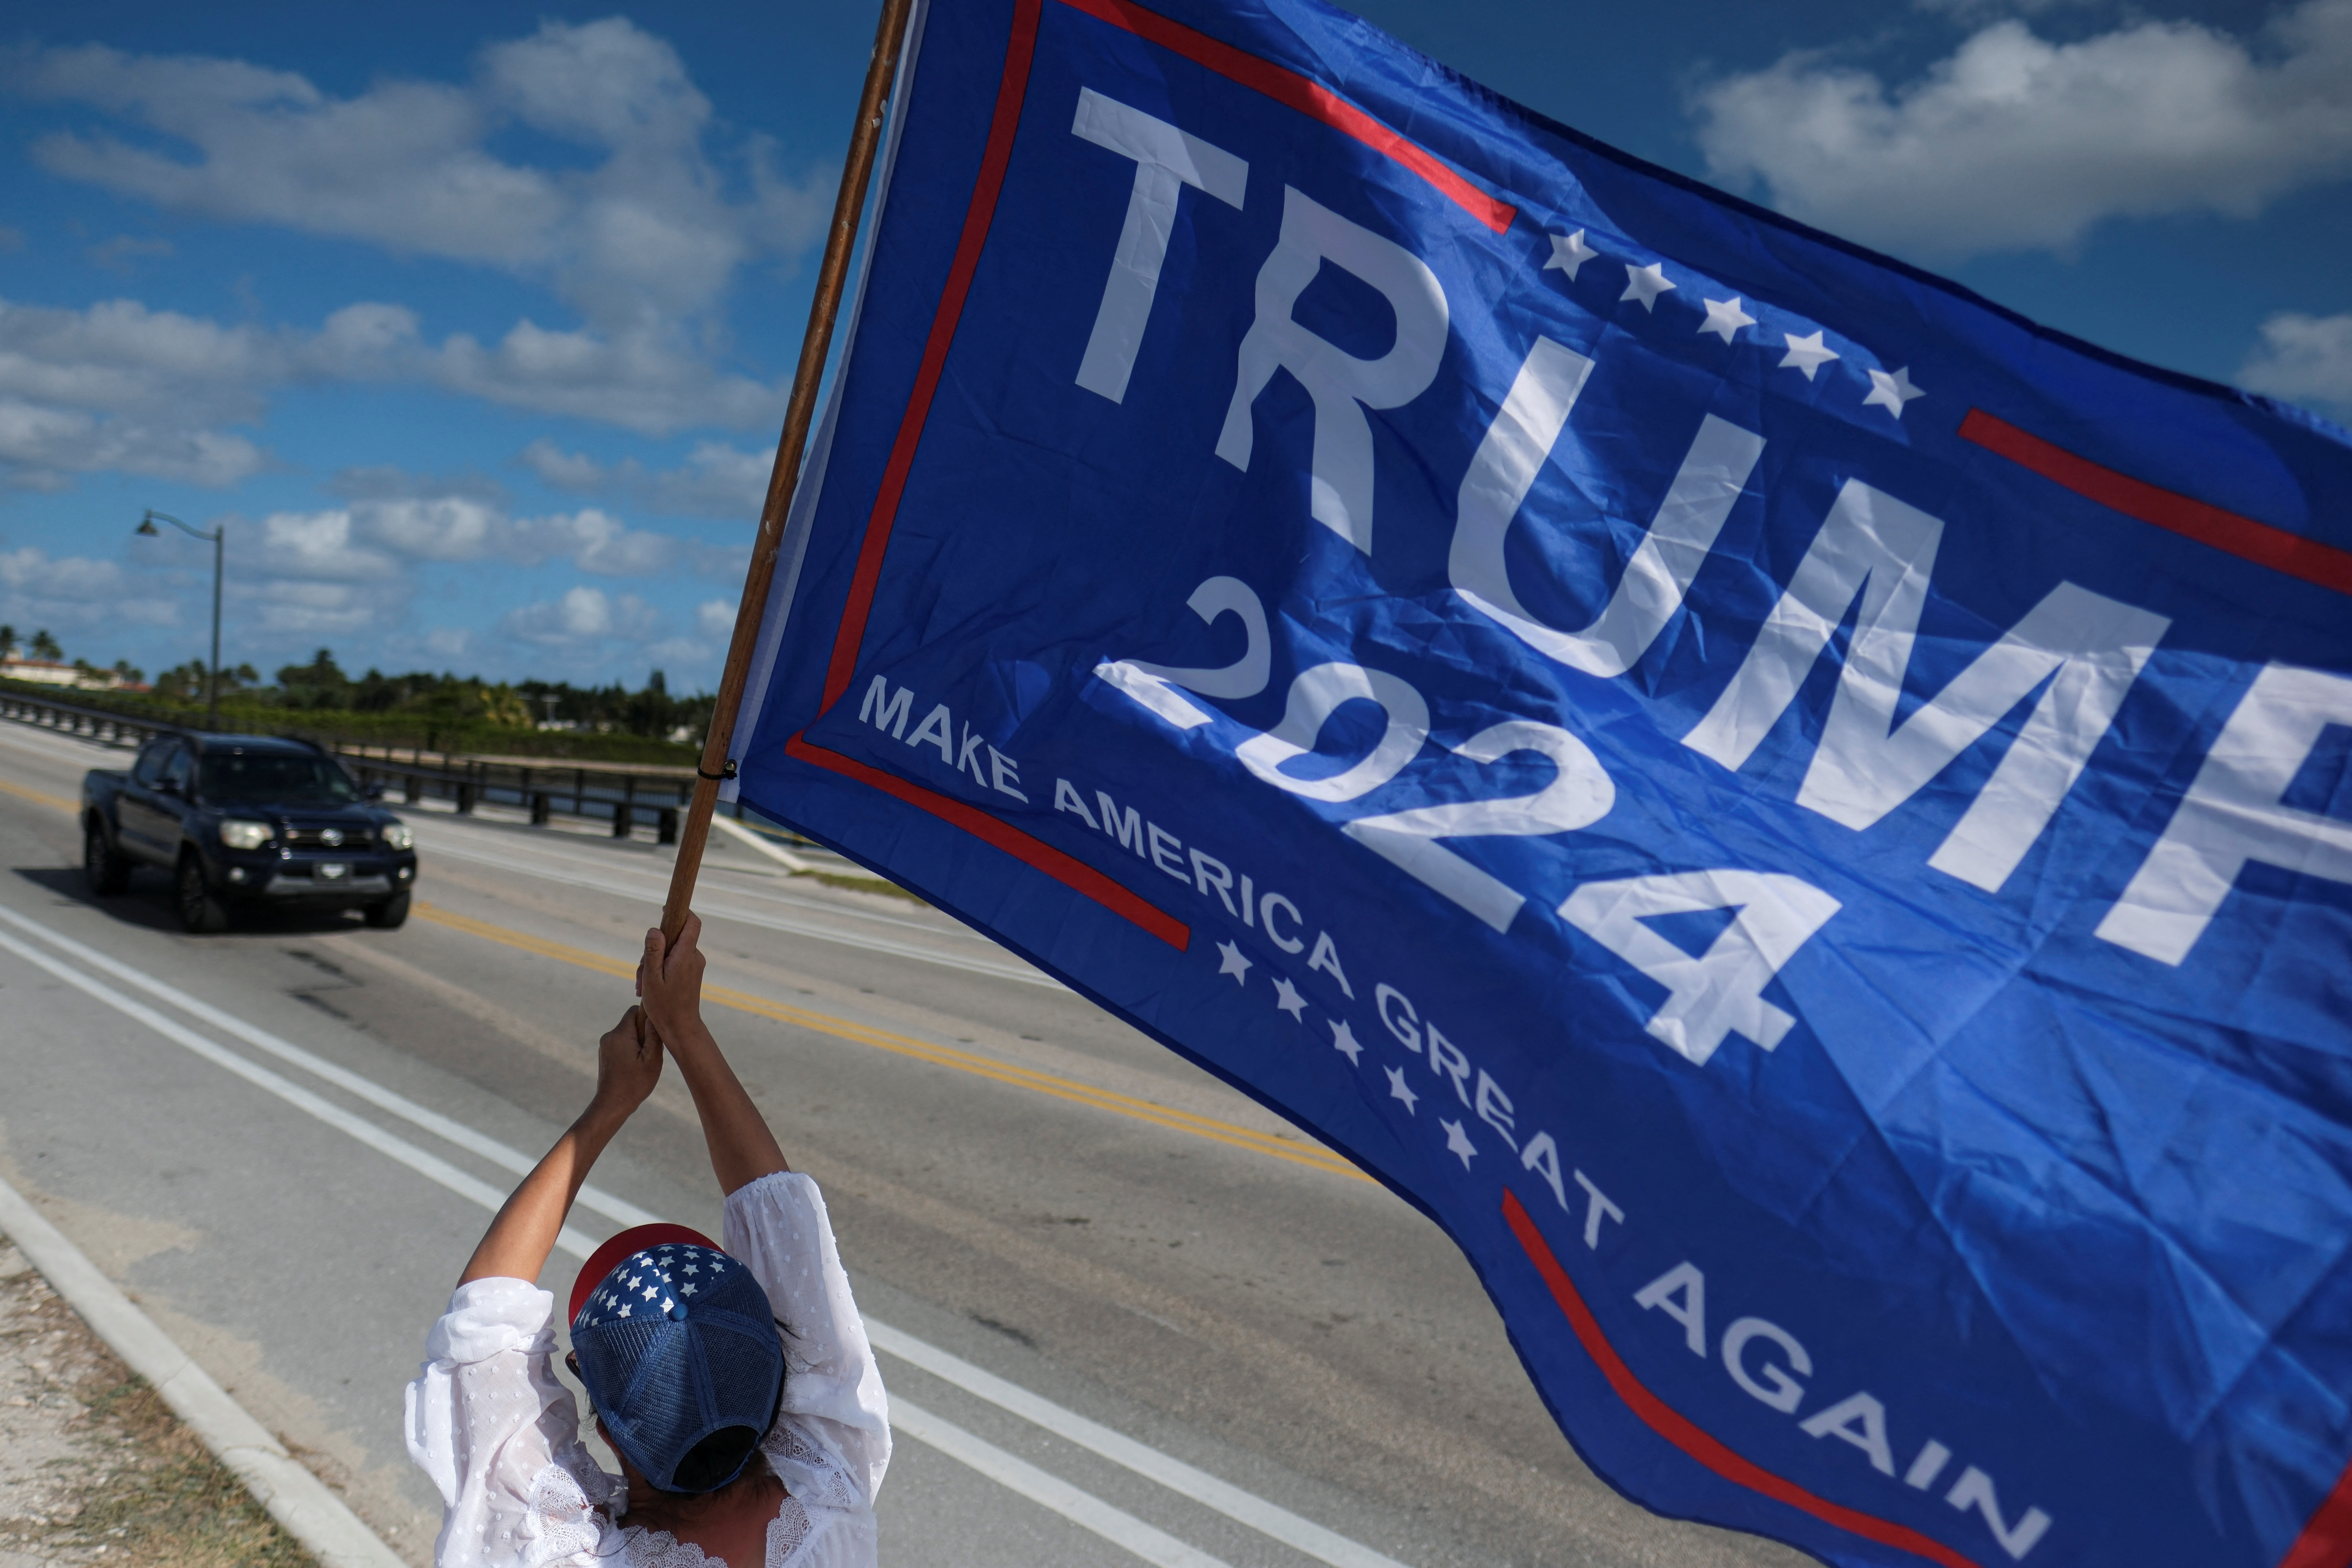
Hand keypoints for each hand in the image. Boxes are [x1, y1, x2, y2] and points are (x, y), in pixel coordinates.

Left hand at [591, 1006, 662, 1116]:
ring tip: (642, 1062)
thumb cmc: (635, 1083)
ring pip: (626, 1034)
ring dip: (637, 1043)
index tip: (654, 1034)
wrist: (612, 1103)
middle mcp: (609, 1036)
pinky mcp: (604, 1054)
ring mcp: (604, 1046)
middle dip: (643, 1033)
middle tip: (650, 1053)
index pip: (635, 1011)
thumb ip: (653, 1035)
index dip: (648, 1018)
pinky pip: (620, 1044)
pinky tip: (634, 1067)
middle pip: (631, 1023)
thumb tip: (654, 1016)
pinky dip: (629, 1050)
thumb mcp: (652, 1059)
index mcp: (620, 1034)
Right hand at [637, 914, 706, 1044]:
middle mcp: (694, 957)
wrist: (681, 1028)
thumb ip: (653, 952)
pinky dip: (660, 970)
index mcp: (686, 955)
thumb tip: (655, 929)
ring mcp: (694, 965)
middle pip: (674, 937)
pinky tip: (649, 986)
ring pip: (671, 951)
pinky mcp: (691, 973)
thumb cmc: (665, 1006)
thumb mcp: (652, 978)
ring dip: (653, 964)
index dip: (680, 911)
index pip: (691, 922)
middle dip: (653, 950)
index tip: (665, 909)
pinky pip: (674, 962)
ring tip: (643, 985)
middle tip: (641, 973)